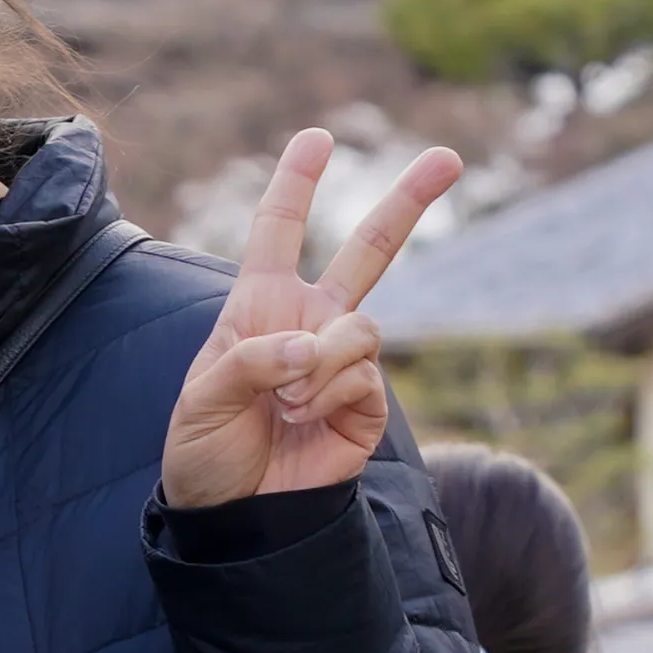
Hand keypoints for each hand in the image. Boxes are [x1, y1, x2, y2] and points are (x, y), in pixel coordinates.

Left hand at [161, 127, 457, 506]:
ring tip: (287, 403)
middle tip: (449, 157)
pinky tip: (305, 418)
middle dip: (409, 203)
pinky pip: (365, 373)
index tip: (318, 138)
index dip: (296, 183)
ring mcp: (343, 362)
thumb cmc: (204, 450)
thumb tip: (313, 346)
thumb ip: (252, 360)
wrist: (235, 515)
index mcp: (260, 305)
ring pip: (363, 325)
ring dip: (322, 361)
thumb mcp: (203, 399)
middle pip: (369, 251)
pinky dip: (331, 392)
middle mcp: (309, 323)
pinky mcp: (367, 402)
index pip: (279, 230)